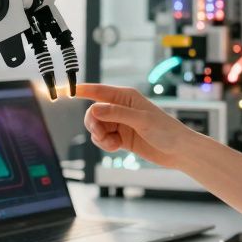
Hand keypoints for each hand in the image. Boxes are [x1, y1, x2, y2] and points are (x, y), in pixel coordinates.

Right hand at [77, 84, 200, 168]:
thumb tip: (94, 109)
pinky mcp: (121, 137)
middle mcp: (121, 107)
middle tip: (101, 134)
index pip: (97, 91)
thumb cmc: (166, 131)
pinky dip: (105, 144)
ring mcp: (120, 122)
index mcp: (126, 96)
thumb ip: (117, 114)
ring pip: (96, 127)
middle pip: (93, 112)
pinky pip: (102, 138)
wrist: (178, 151)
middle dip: (93, 124)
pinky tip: (116, 148)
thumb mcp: (141, 120)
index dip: (79, 90)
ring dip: (100, 137)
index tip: (63, 91)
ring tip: (113, 144)